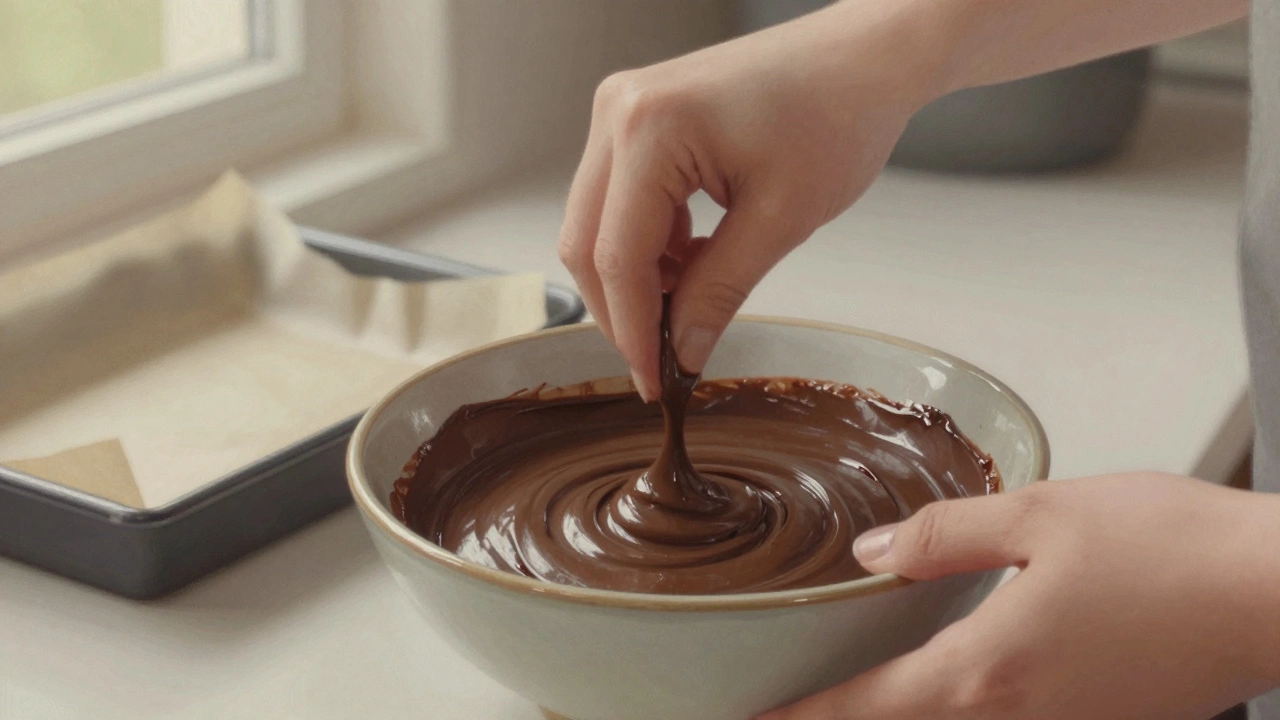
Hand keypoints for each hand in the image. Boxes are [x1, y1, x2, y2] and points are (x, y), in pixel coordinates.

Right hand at [557, 2, 942, 398]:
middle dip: (624, 311)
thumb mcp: (780, 219)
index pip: (618, 257)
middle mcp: (619, 113)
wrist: (864, 57)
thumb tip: (682, 353)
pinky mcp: (638, 118)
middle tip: (664, 363)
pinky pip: (618, 200)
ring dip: (636, 278)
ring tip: (692, 306)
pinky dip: (647, 245)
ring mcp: (622, 111)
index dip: (634, 332)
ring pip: (596, 225)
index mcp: (650, 129)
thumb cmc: (838, 114)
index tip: (656, 383)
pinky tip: (694, 262)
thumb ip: (719, 291)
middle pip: (588, 242)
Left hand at [760, 473, 1279, 719]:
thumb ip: (945, 535)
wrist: (1279, 595)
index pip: (865, 709)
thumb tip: (872, 554)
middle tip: (789, 708)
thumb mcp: (1042, 515)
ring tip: (858, 694)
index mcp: (988, 672)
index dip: (800, 719)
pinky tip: (949, 682)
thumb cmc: (1175, 551)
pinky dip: (958, 716)